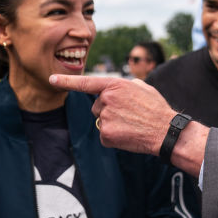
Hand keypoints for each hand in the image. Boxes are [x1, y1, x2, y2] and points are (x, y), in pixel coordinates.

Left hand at [48, 75, 175, 155]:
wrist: (166, 131)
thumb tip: (113, 90)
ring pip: (101, 121)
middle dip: (108, 110)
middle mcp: (107, 99)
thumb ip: (123, 85)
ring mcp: (105, 117)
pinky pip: (104, 135)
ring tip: (131, 124)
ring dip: (112, 123)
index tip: (51, 80)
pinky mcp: (106, 134)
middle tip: (129, 115)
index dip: (67, 81)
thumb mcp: (142, 87)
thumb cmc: (156, 108)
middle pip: (96, 106)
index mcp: (115, 85)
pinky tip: (128, 135)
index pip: (86, 82)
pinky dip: (114, 137)